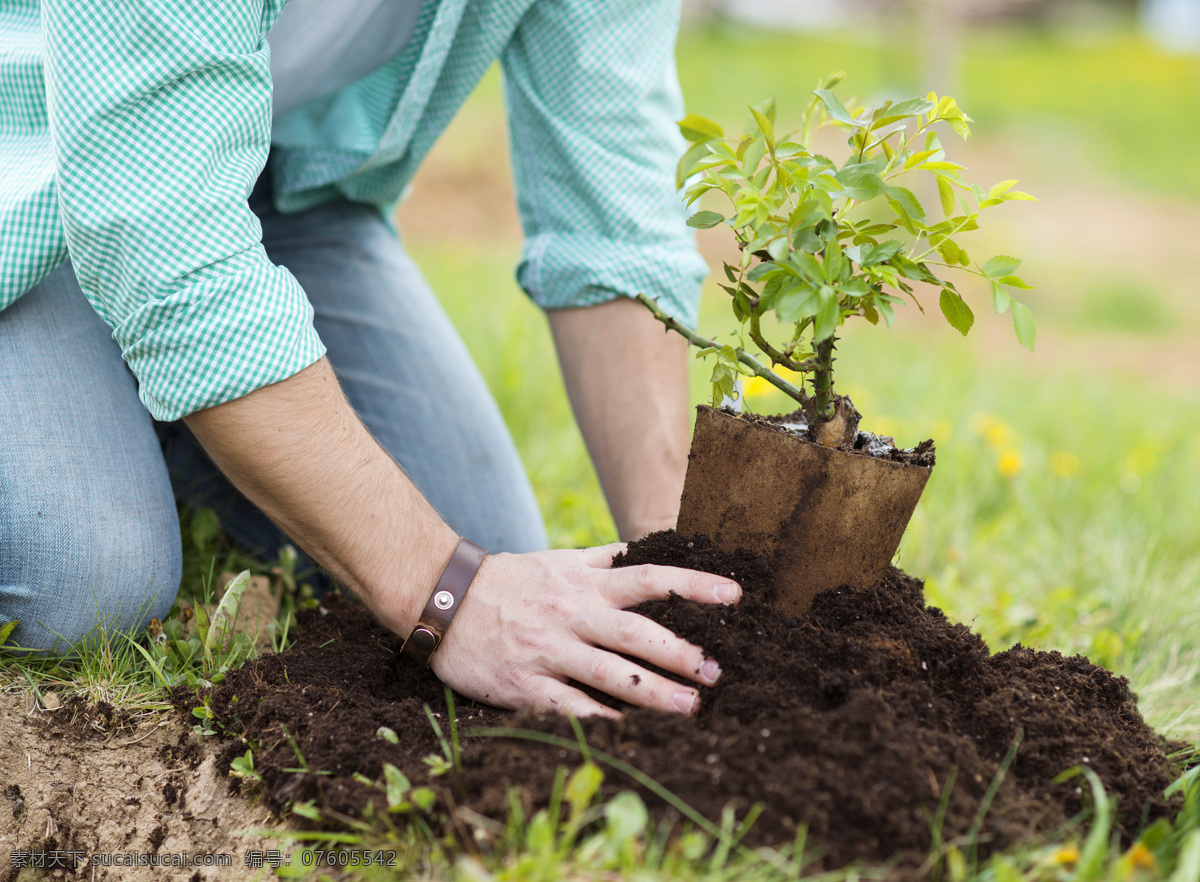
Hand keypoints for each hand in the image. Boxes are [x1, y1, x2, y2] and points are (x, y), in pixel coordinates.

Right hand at [425, 543, 740, 718]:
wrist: (442, 600)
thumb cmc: (510, 581)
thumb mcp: (558, 560)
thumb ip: (604, 559)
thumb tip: (648, 547)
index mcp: (585, 583)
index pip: (650, 578)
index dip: (693, 585)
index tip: (733, 596)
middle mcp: (572, 613)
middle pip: (636, 632)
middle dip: (680, 653)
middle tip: (717, 672)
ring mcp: (549, 650)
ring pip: (609, 674)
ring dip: (654, 693)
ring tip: (691, 708)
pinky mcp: (526, 685)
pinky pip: (570, 706)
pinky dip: (602, 719)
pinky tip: (632, 731)